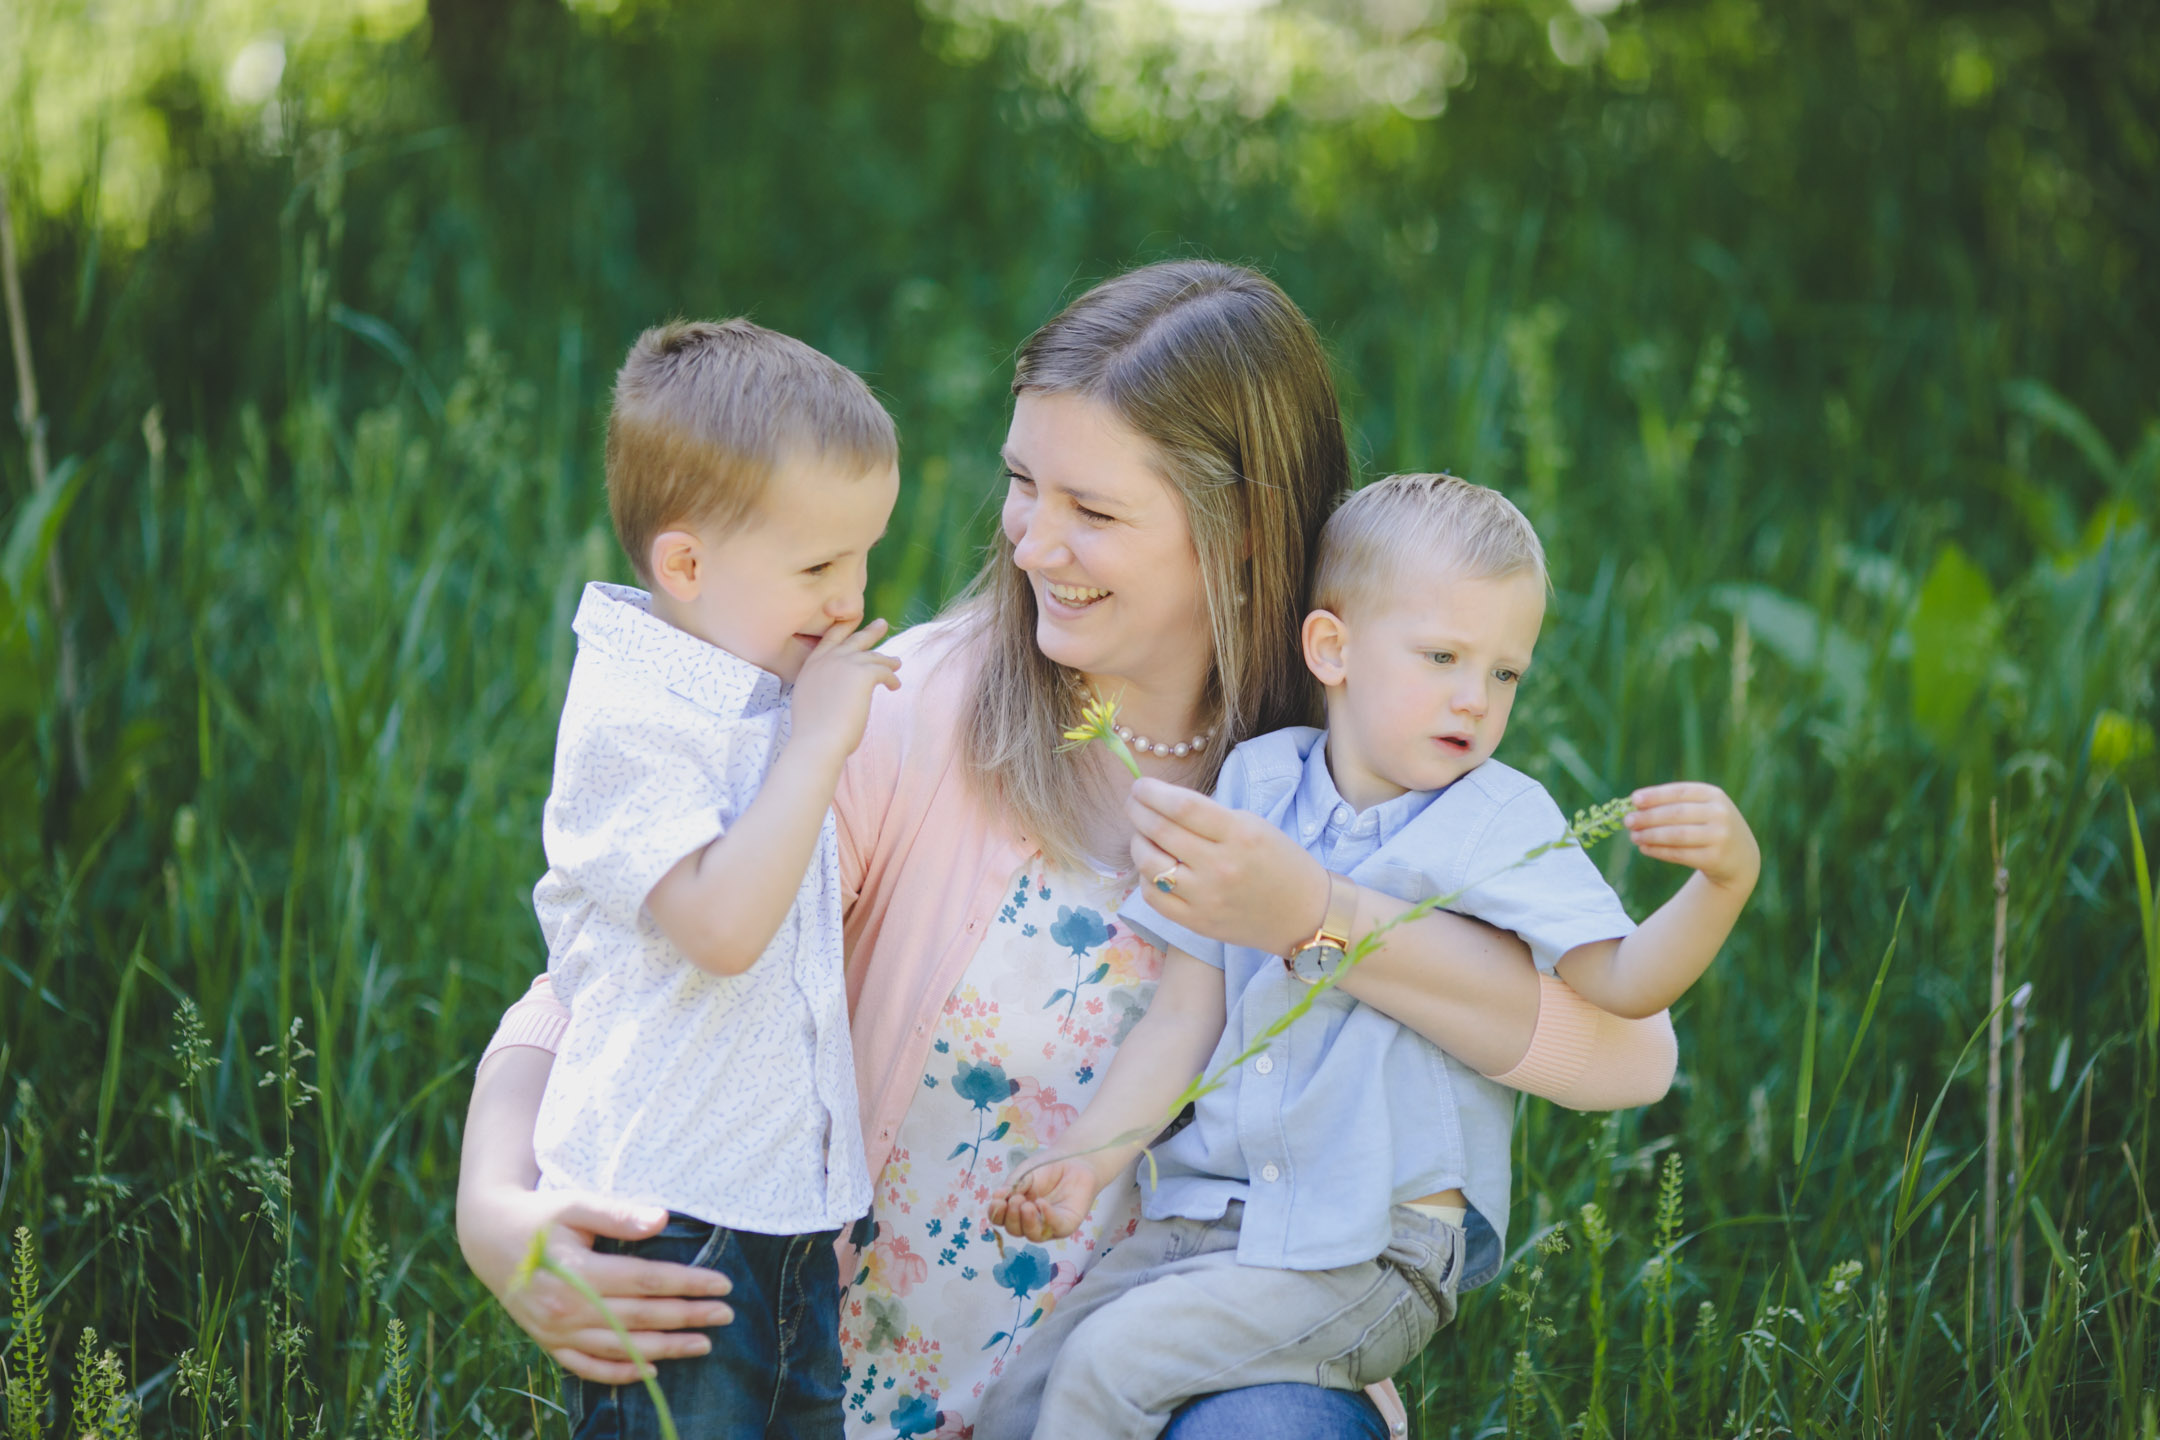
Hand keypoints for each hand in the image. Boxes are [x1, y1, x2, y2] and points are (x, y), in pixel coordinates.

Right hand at [457, 1184, 734, 1383]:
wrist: (488, 1239)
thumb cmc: (540, 1215)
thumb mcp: (575, 1203)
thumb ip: (617, 1213)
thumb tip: (661, 1219)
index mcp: (575, 1272)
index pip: (645, 1281)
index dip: (686, 1283)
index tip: (722, 1284)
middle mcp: (565, 1309)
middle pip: (639, 1318)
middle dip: (687, 1317)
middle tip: (726, 1314)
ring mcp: (555, 1332)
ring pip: (619, 1348)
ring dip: (665, 1349)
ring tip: (703, 1344)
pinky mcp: (548, 1342)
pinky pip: (587, 1367)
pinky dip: (619, 1373)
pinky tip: (650, 1371)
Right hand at [789, 618, 901, 766]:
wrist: (818, 740)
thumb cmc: (813, 730)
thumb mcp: (809, 698)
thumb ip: (821, 685)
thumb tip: (836, 687)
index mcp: (812, 665)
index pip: (830, 639)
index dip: (843, 629)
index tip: (854, 623)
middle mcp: (828, 659)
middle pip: (853, 639)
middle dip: (870, 632)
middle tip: (882, 624)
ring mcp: (846, 663)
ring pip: (873, 656)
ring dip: (887, 661)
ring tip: (896, 664)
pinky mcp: (864, 673)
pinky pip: (884, 672)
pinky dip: (892, 679)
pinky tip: (895, 686)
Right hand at [988, 1157, 1098, 1241]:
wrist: (1073, 1159)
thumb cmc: (1046, 1168)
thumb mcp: (1025, 1174)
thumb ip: (1012, 1185)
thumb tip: (996, 1197)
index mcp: (1016, 1209)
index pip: (1000, 1220)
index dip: (996, 1214)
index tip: (997, 1201)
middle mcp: (1031, 1221)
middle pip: (1015, 1230)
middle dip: (1012, 1217)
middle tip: (1016, 1200)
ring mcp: (1049, 1225)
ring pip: (1034, 1235)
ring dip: (1027, 1222)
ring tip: (1026, 1206)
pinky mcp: (1067, 1224)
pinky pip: (1056, 1227)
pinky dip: (1047, 1217)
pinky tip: (1041, 1203)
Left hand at [1127, 777, 1330, 955]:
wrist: (1304, 913)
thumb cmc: (1281, 863)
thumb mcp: (1254, 825)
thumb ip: (1210, 816)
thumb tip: (1164, 804)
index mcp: (1239, 835)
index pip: (1183, 807)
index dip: (1153, 793)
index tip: (1140, 785)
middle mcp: (1219, 866)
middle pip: (1160, 831)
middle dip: (1137, 810)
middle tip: (1132, 802)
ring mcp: (1206, 898)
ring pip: (1150, 864)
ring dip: (1137, 842)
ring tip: (1141, 834)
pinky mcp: (1197, 923)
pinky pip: (1154, 897)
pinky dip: (1145, 877)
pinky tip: (1152, 866)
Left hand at [1625, 782, 1759, 891]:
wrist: (1741, 858)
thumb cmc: (1710, 827)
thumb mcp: (1702, 809)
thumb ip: (1675, 803)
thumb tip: (1635, 803)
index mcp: (1714, 795)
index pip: (1680, 792)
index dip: (1655, 795)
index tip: (1634, 800)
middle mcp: (1720, 814)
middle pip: (1675, 814)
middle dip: (1648, 817)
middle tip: (1627, 821)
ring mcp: (1719, 836)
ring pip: (1676, 835)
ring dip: (1650, 835)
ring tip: (1633, 836)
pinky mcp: (1715, 858)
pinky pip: (1680, 854)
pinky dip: (1659, 851)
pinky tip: (1644, 848)